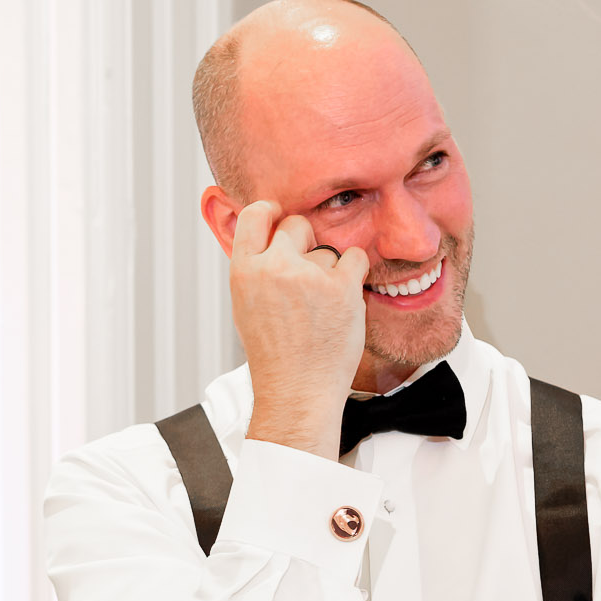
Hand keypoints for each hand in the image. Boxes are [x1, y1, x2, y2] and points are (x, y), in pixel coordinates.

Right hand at [229, 201, 369, 458]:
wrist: (297, 389)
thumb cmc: (273, 353)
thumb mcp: (245, 304)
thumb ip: (255, 267)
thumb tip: (268, 231)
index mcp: (244, 271)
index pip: (256, 214)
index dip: (271, 211)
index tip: (279, 216)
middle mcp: (274, 268)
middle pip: (297, 225)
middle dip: (305, 242)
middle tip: (306, 276)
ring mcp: (309, 276)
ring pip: (328, 249)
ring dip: (329, 269)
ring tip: (320, 305)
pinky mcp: (342, 286)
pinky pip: (356, 257)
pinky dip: (354, 273)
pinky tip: (342, 297)